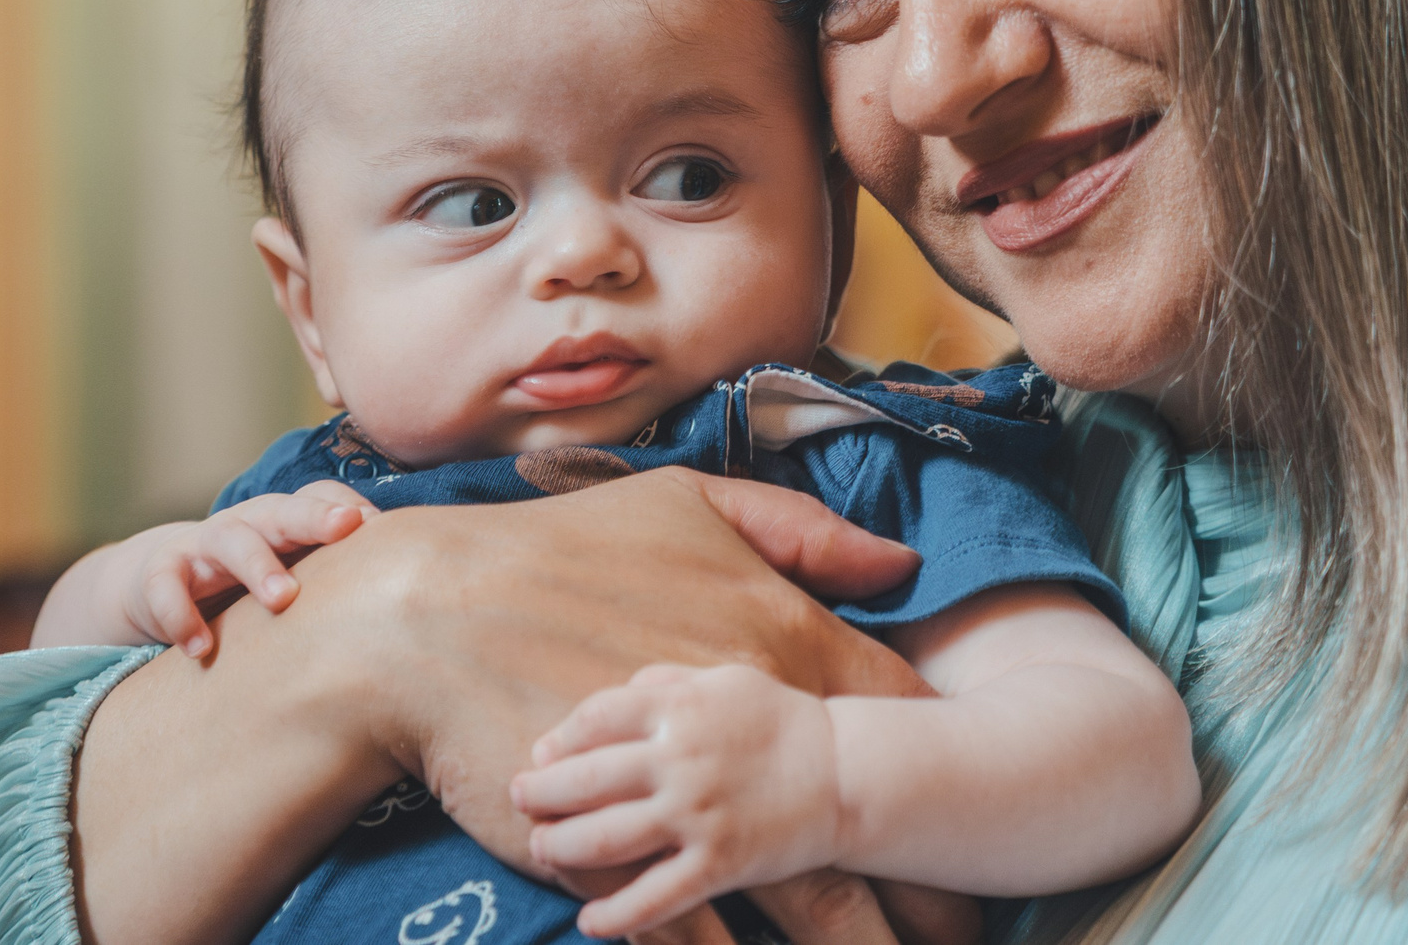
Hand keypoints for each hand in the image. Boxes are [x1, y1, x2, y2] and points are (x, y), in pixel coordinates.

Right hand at [38, 482, 374, 657]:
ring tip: (282, 599)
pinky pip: (164, 587)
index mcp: (286, 522)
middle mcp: (249, 524)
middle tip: (347, 529)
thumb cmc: (244, 587)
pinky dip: (179, 614)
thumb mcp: (289, 576)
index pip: (322, 498)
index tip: (385, 529)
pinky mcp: (158, 574)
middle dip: (316, 518)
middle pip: (284, 511)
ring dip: (258, 565)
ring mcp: (202, 545)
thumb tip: (409, 613)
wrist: (156, 585)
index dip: (351, 507)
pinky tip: (199, 648)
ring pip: (231, 540)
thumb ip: (336, 584)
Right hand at [74, 467, 928, 944]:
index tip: (981, 811)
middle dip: (930, 887)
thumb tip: (900, 558)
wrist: (426, 617)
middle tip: (972, 928)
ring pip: (805, 897)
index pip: (895, 714)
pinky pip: (708, 930)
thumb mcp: (689, 506)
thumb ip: (803, 530)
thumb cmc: (557, 552)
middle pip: (870, 828)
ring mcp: (689, 799)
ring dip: (861, 939)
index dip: (945, 766)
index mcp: (776, 636)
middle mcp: (751, 724)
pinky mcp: (626, 855)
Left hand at [515, 663, 842, 935]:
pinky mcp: (719, 863)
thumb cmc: (776, 721)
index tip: (540, 754)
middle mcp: (681, 760)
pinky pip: (654, 897)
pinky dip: (615, 914)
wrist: (844, 771)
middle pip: (586, 780)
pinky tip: (589, 921)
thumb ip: (661, 684)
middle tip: (518, 801)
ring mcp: (699, 815)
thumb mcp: (722, 680)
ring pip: (606, 840)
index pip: (595, 720)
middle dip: (540, 795)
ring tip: (542, 850)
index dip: (559, 739)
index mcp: (680, 708)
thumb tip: (602, 707)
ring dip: (561, 849)